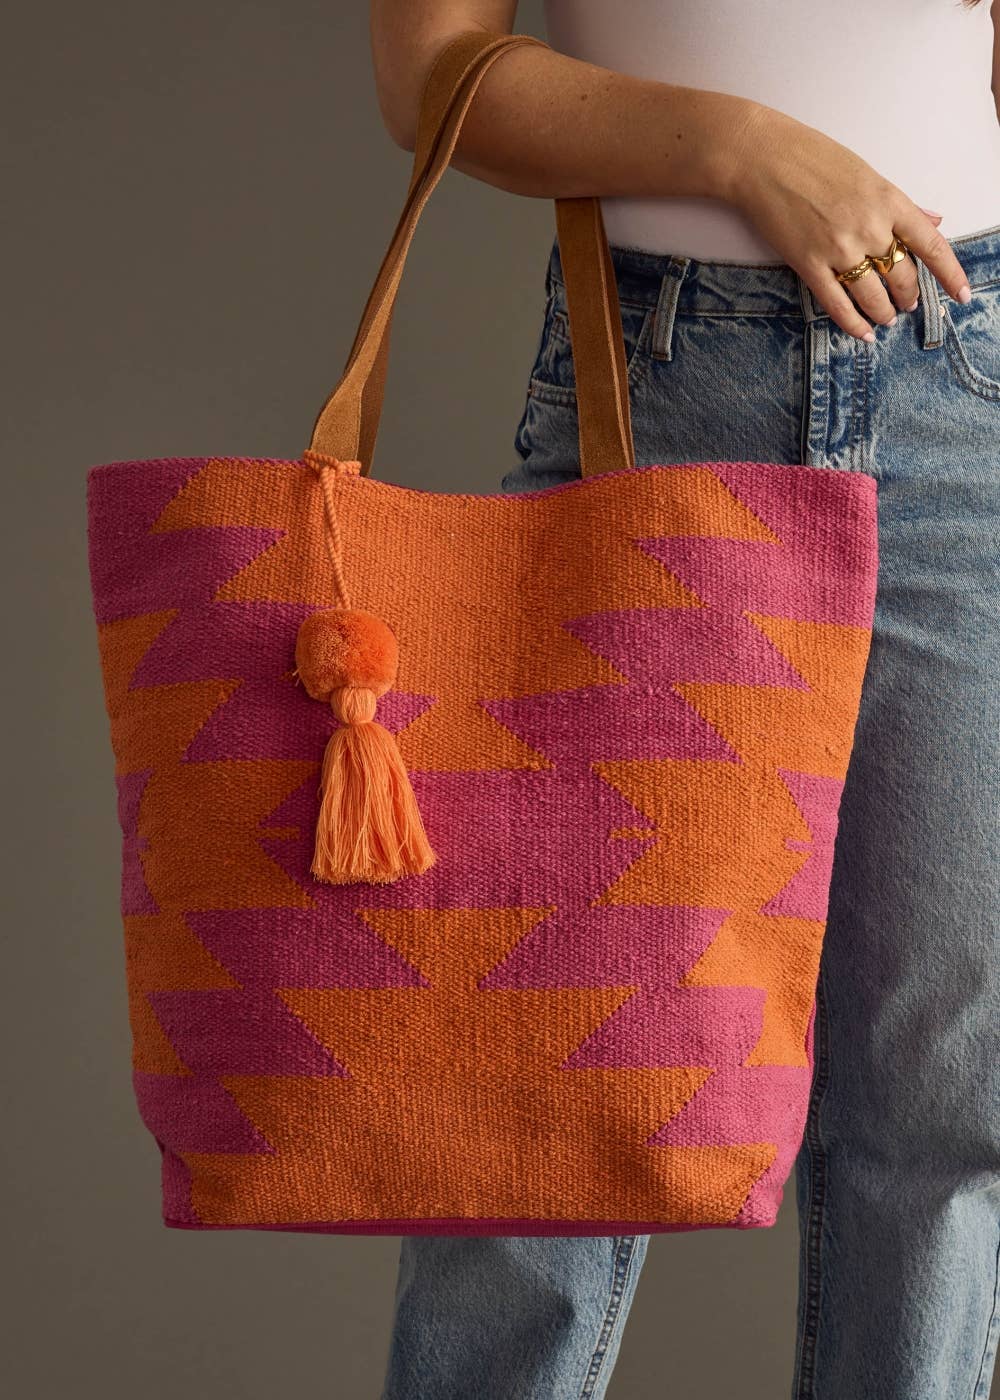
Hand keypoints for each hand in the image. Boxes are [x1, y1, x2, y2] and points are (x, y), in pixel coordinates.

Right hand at [725, 105, 970, 341]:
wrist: (763, 158)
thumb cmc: (812, 158)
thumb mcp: (866, 174)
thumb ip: (900, 204)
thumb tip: (932, 221)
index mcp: (888, 201)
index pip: (931, 245)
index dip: (950, 273)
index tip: (962, 293)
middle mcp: (869, 228)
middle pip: (902, 275)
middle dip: (909, 295)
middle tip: (908, 303)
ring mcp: (838, 249)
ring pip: (873, 295)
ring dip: (884, 312)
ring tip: (886, 318)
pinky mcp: (809, 264)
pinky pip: (837, 304)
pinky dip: (852, 323)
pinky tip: (863, 333)